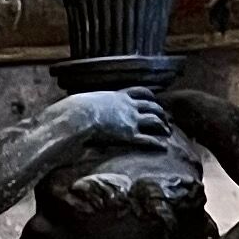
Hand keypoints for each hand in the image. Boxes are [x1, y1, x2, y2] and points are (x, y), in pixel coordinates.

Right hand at [30, 85, 172, 161]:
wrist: (73, 118)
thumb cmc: (70, 112)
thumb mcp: (80, 104)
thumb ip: (84, 106)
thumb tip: (72, 110)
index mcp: (115, 95)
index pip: (138, 91)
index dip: (148, 96)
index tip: (153, 99)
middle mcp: (127, 105)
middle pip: (150, 104)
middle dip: (160, 110)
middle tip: (165, 117)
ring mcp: (129, 119)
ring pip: (154, 119)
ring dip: (163, 125)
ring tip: (168, 131)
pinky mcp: (128, 135)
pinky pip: (148, 138)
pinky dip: (157, 142)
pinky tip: (163, 147)